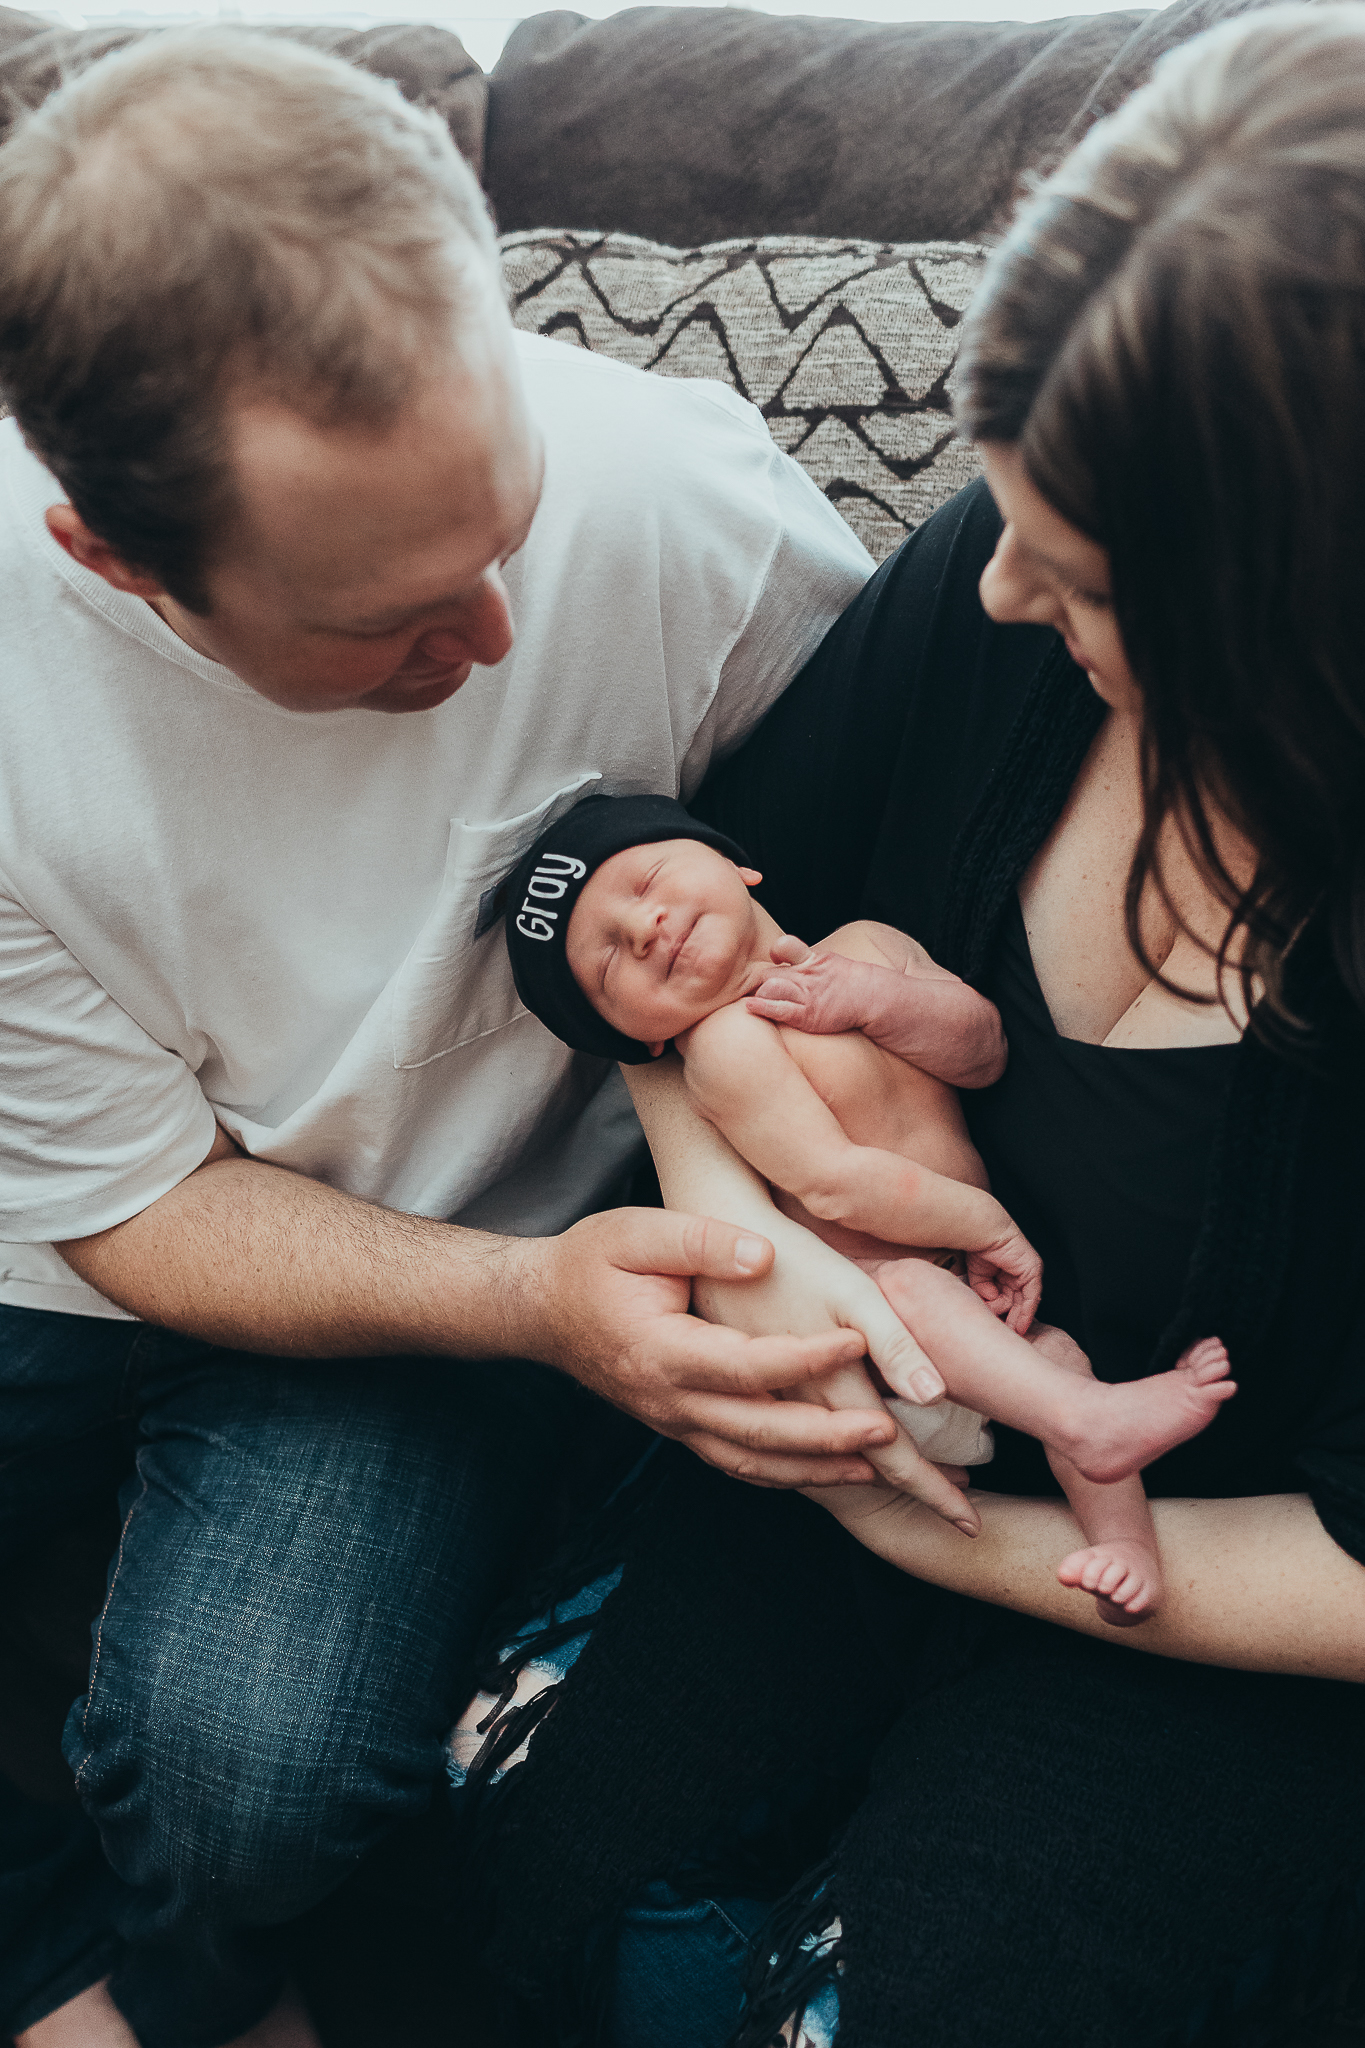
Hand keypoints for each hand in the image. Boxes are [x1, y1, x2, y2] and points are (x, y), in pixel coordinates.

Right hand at [516, 1208, 898, 1488]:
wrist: (541, 1309)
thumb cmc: (590, 1262)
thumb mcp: (635, 1231)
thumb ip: (700, 1240)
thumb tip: (764, 1256)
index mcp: (661, 1352)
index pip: (747, 1366)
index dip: (807, 1359)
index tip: (859, 1340)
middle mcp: (669, 1401)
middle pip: (759, 1433)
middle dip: (828, 1436)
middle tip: (891, 1430)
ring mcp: (673, 1423)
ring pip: (751, 1463)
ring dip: (815, 1468)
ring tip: (876, 1463)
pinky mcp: (680, 1428)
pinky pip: (737, 1462)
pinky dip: (785, 1473)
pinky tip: (829, 1467)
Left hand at [746, 940, 875, 1034]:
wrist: (873, 998)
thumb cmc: (851, 985)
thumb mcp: (832, 964)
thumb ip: (810, 963)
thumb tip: (794, 963)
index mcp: (813, 960)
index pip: (785, 946)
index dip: (774, 953)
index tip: (774, 960)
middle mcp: (806, 975)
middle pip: (769, 973)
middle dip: (759, 982)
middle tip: (754, 991)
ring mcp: (806, 994)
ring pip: (770, 987)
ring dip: (759, 994)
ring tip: (754, 1001)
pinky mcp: (808, 1014)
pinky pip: (779, 1008)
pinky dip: (762, 1007)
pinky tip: (751, 1007)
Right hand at [964, 1218, 1042, 1332]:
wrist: (982, 1232)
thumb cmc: (977, 1249)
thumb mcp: (979, 1278)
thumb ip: (985, 1293)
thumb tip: (990, 1304)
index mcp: (1008, 1272)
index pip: (1010, 1298)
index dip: (1004, 1314)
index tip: (999, 1329)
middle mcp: (1020, 1273)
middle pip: (1018, 1302)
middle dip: (1011, 1320)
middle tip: (1005, 1335)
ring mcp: (1029, 1272)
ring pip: (1023, 1302)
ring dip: (1012, 1316)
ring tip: (998, 1321)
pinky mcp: (1032, 1272)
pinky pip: (1031, 1297)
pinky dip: (1026, 1313)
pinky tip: (1019, 1326)